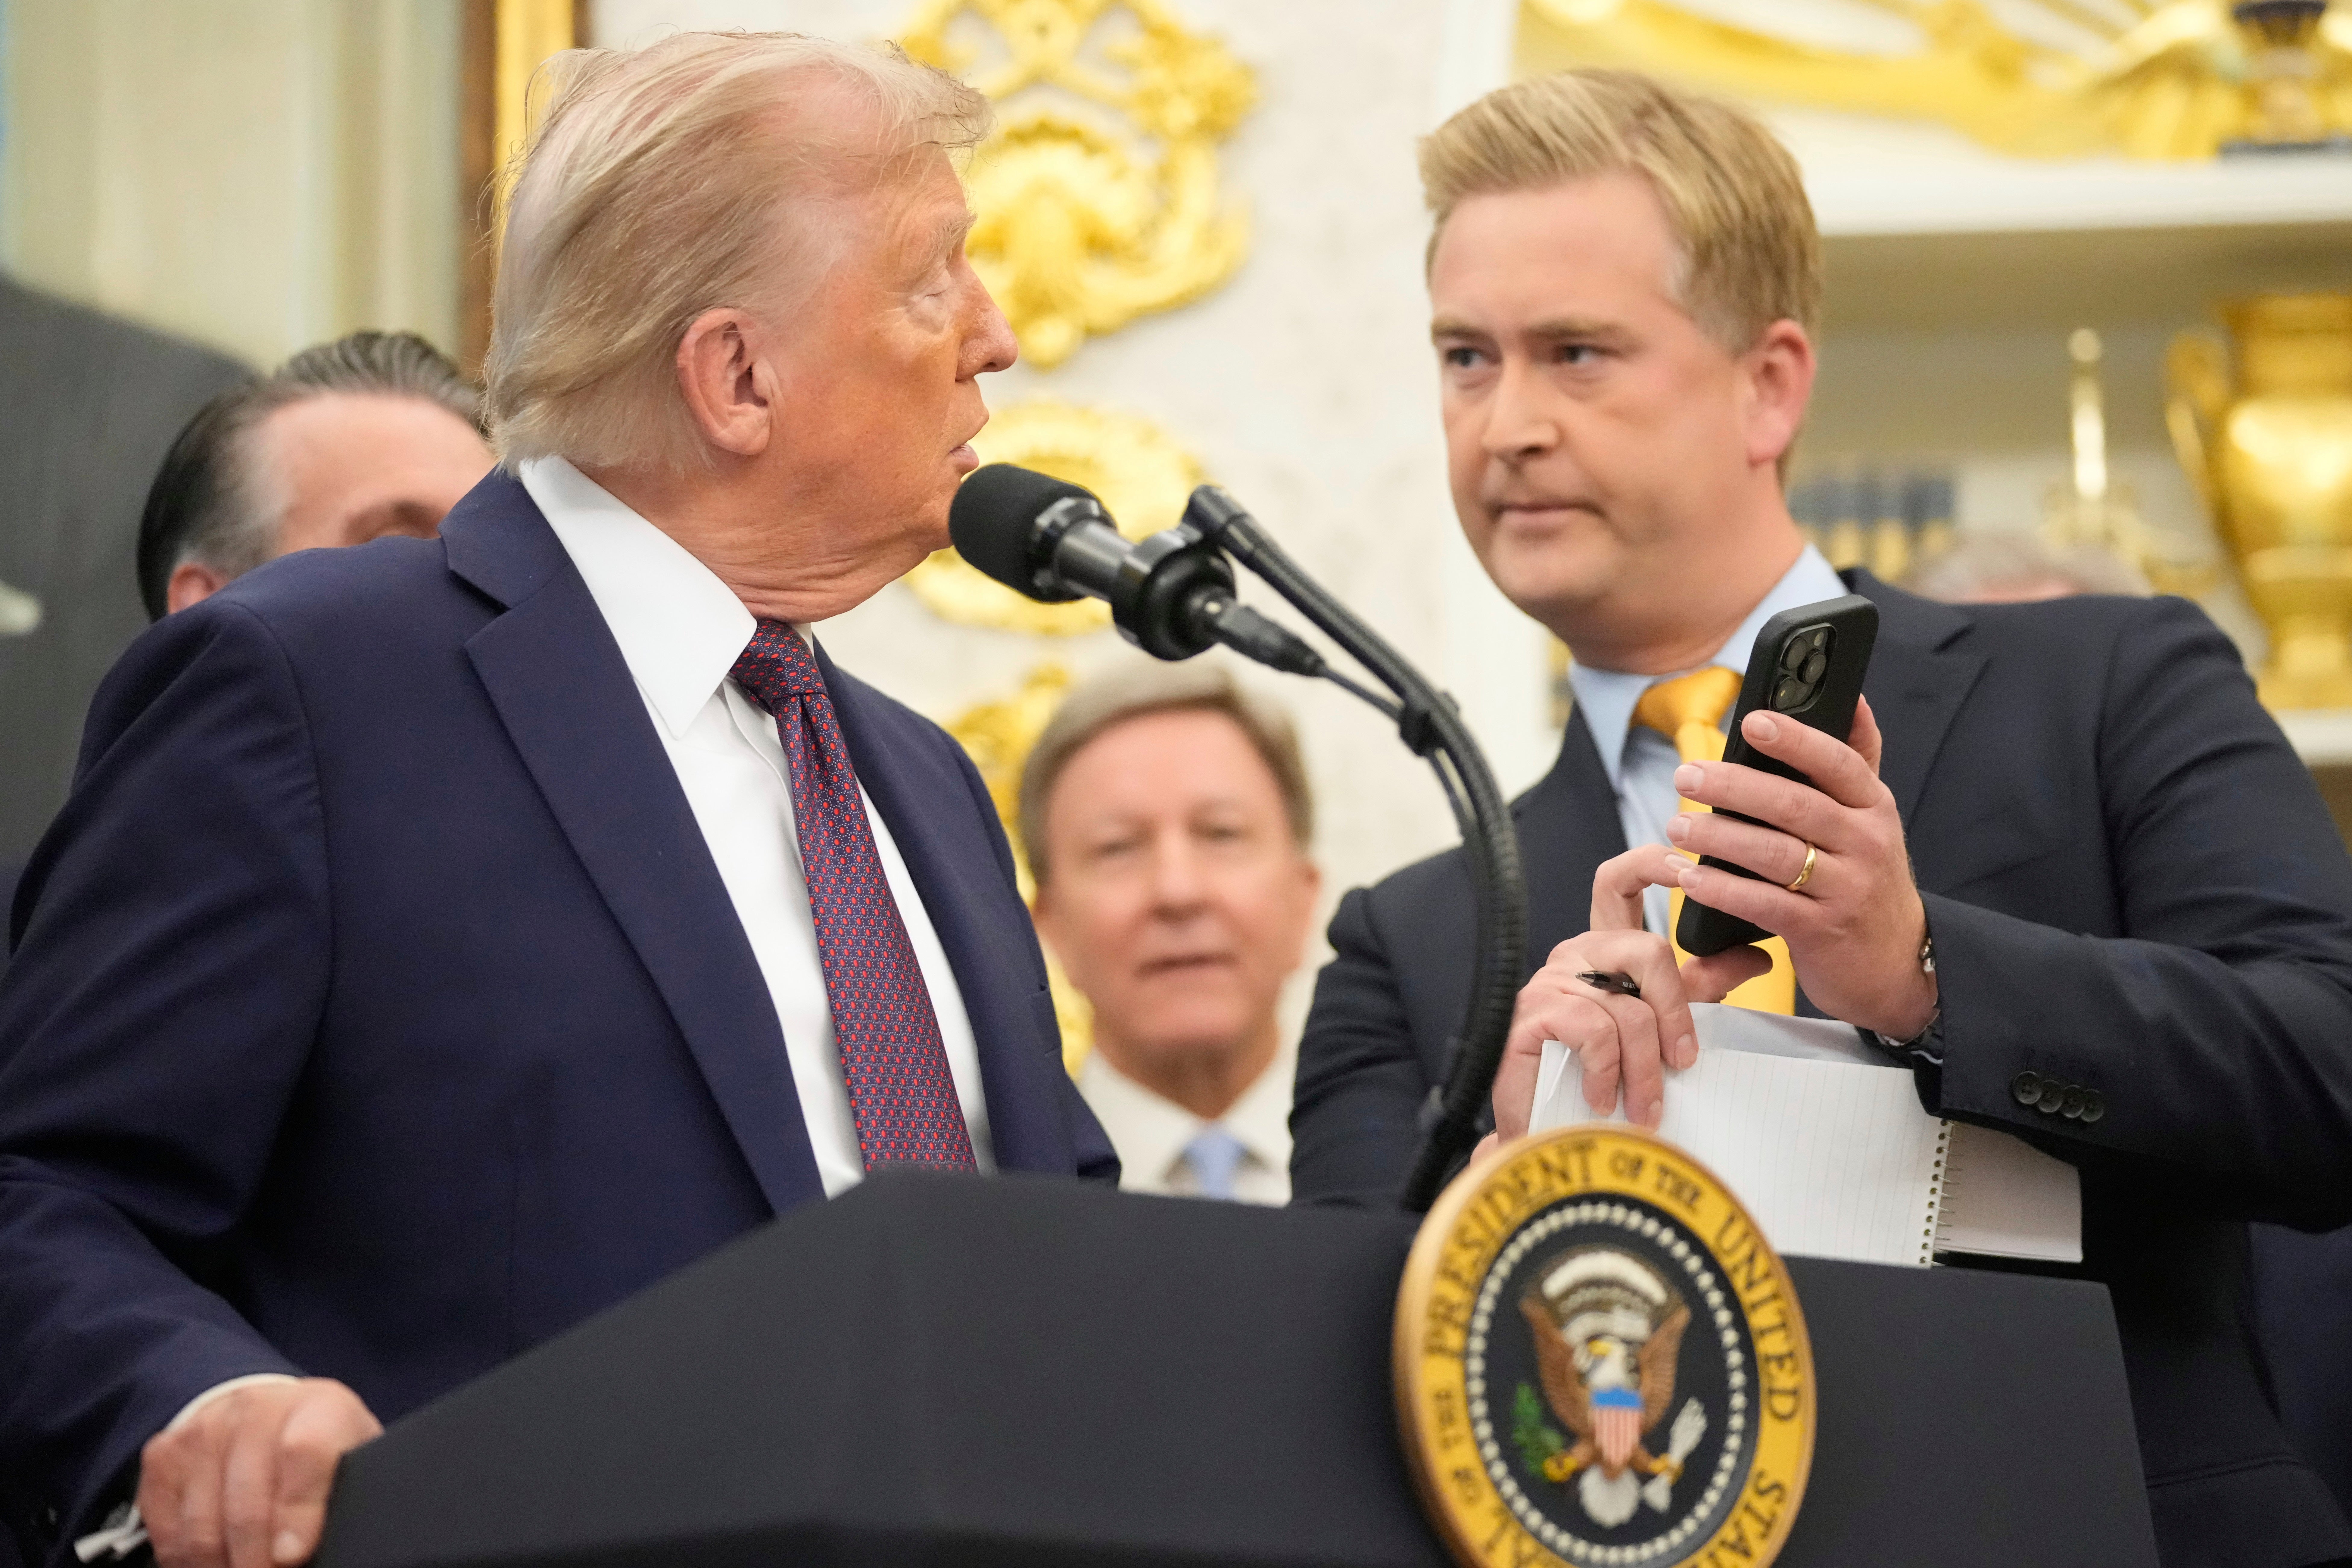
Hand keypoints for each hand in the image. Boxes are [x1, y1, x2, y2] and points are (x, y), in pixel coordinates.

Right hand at [140, 1378, 380, 1567]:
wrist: (268, 1410)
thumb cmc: (319, 1444)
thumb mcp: (352, 1456)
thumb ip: (343, 1489)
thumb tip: (310, 1545)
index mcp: (318, 1406)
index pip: (304, 1454)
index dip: (297, 1512)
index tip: (292, 1554)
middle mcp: (256, 1409)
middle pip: (246, 1504)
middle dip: (256, 1560)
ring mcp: (204, 1430)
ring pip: (202, 1528)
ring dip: (222, 1566)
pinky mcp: (163, 1456)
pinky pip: (168, 1532)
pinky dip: (188, 1561)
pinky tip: (215, 1563)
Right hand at [1484, 845, 1769, 1142]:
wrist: (1551, 1133)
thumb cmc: (1605, 1078)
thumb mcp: (1665, 1026)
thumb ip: (1703, 987)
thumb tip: (1758, 955)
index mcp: (1606, 950)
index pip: (1621, 881)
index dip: (1652, 862)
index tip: (1688, 863)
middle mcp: (1576, 955)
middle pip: (1645, 948)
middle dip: (1677, 1010)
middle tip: (1684, 1062)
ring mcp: (1550, 982)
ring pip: (1628, 1006)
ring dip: (1646, 1066)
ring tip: (1647, 1107)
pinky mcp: (1533, 1015)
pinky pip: (1596, 1032)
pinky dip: (1610, 1073)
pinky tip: (1605, 1100)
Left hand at [1662, 695, 1936, 1038]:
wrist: (1897, 964)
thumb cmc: (1868, 878)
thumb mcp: (1872, 817)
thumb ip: (1858, 760)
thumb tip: (1853, 697)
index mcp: (1874, 807)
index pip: (1838, 762)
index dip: (1796, 740)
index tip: (1751, 721)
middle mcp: (1866, 844)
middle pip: (1795, 805)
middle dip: (1735, 787)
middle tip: (1687, 775)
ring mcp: (1847, 889)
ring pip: (1775, 854)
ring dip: (1719, 838)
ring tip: (1678, 826)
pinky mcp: (1822, 931)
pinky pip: (1765, 904)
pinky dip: (1725, 890)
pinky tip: (1692, 879)